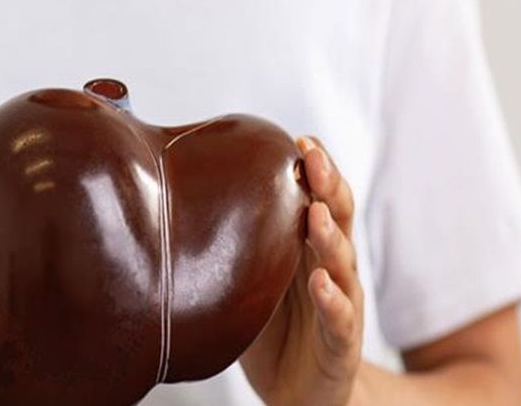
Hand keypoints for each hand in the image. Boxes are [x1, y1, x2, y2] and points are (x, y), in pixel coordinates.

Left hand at [241, 136, 364, 405]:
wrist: (300, 396)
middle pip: (339, 218)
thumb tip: (179, 201)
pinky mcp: (341, 345)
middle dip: (328, 185)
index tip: (298, 139)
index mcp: (310, 248)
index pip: (320, 198)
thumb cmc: (273, 331)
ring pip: (342, 264)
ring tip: (314, 213)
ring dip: (328, 236)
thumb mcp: (250, 280)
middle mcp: (332, 269)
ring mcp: (342, 306)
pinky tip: (319, 281)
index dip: (316, 168)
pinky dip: (331, 299)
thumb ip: (235, 243)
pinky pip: (340, 319)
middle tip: (311, 157)